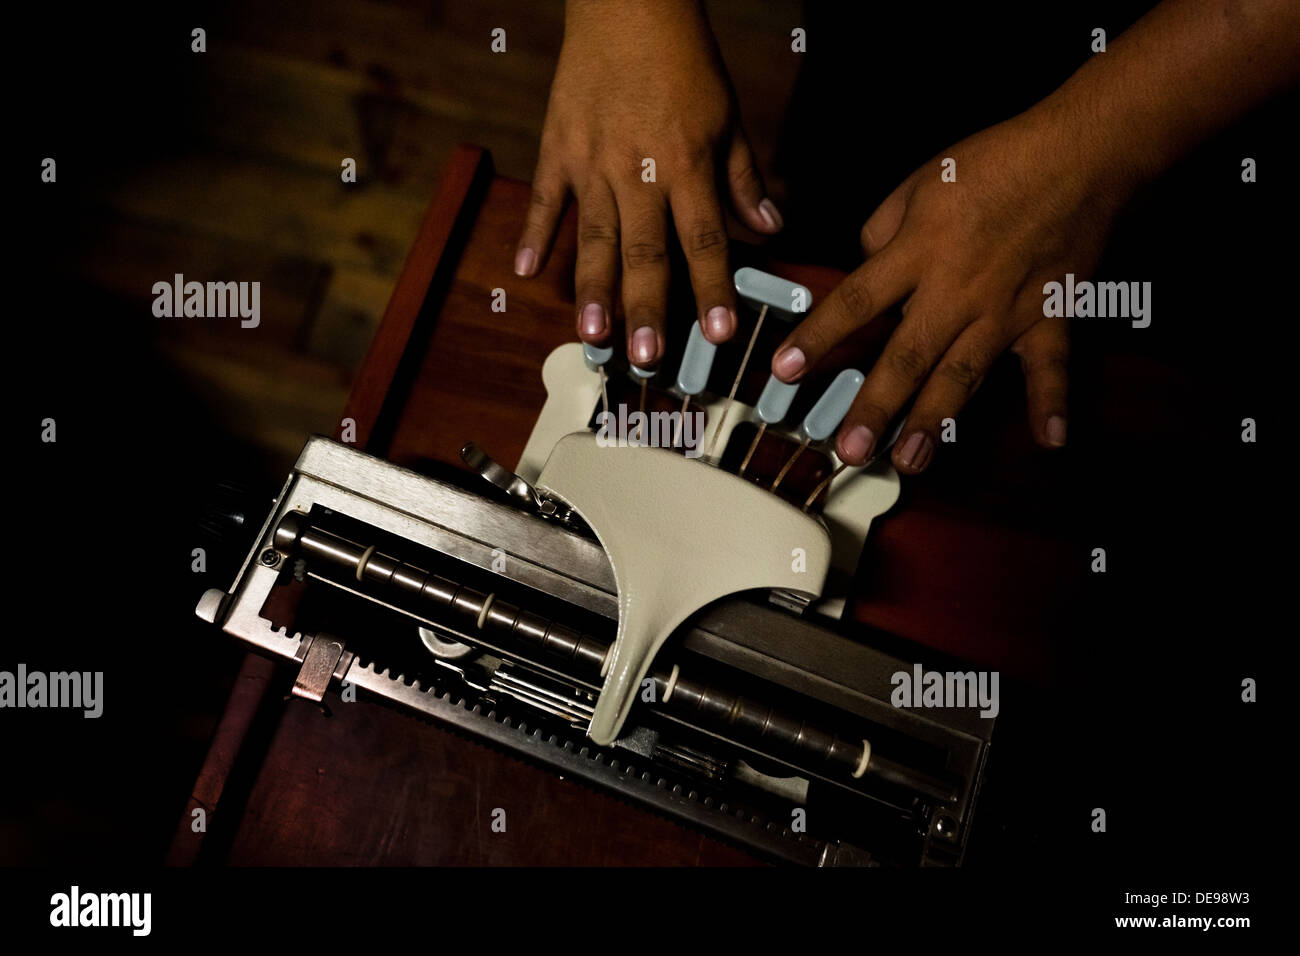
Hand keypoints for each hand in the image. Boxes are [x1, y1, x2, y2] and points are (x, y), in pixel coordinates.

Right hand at [515, 0, 782, 367]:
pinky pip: (544, 198)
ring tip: (590, 335)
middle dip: (646, 308)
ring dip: (592, 290)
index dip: (713, 290)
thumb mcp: (728, 117)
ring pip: (593, 237)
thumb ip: (743, 179)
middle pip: (645, 252)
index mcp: (687, 165)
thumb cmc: (683, 61)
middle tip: (645, 357)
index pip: (705, 241)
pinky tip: (525, 272)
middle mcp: (640, 172)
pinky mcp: (558, 148)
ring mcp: (592, 163)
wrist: (628, 4)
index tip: (720, 333)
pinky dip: (534, 234)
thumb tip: (770, 227)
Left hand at [772, 99, 1136, 471]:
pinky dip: (1053, 401)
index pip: (856, 301)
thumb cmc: (996, 162)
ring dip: (936, 420)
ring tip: (910, 461)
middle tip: (850, 450)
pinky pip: (1051, 365)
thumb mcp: (919, 183)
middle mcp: (957, 288)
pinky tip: (1050, 441)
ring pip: (964, 373)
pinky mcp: (1050, 314)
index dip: (817, 336)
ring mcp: (1005, 308)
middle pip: (907, 355)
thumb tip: (864, 271)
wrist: (1081, 151)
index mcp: (918, 251)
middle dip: (876, 406)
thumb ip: (881, 232)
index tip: (784, 370)